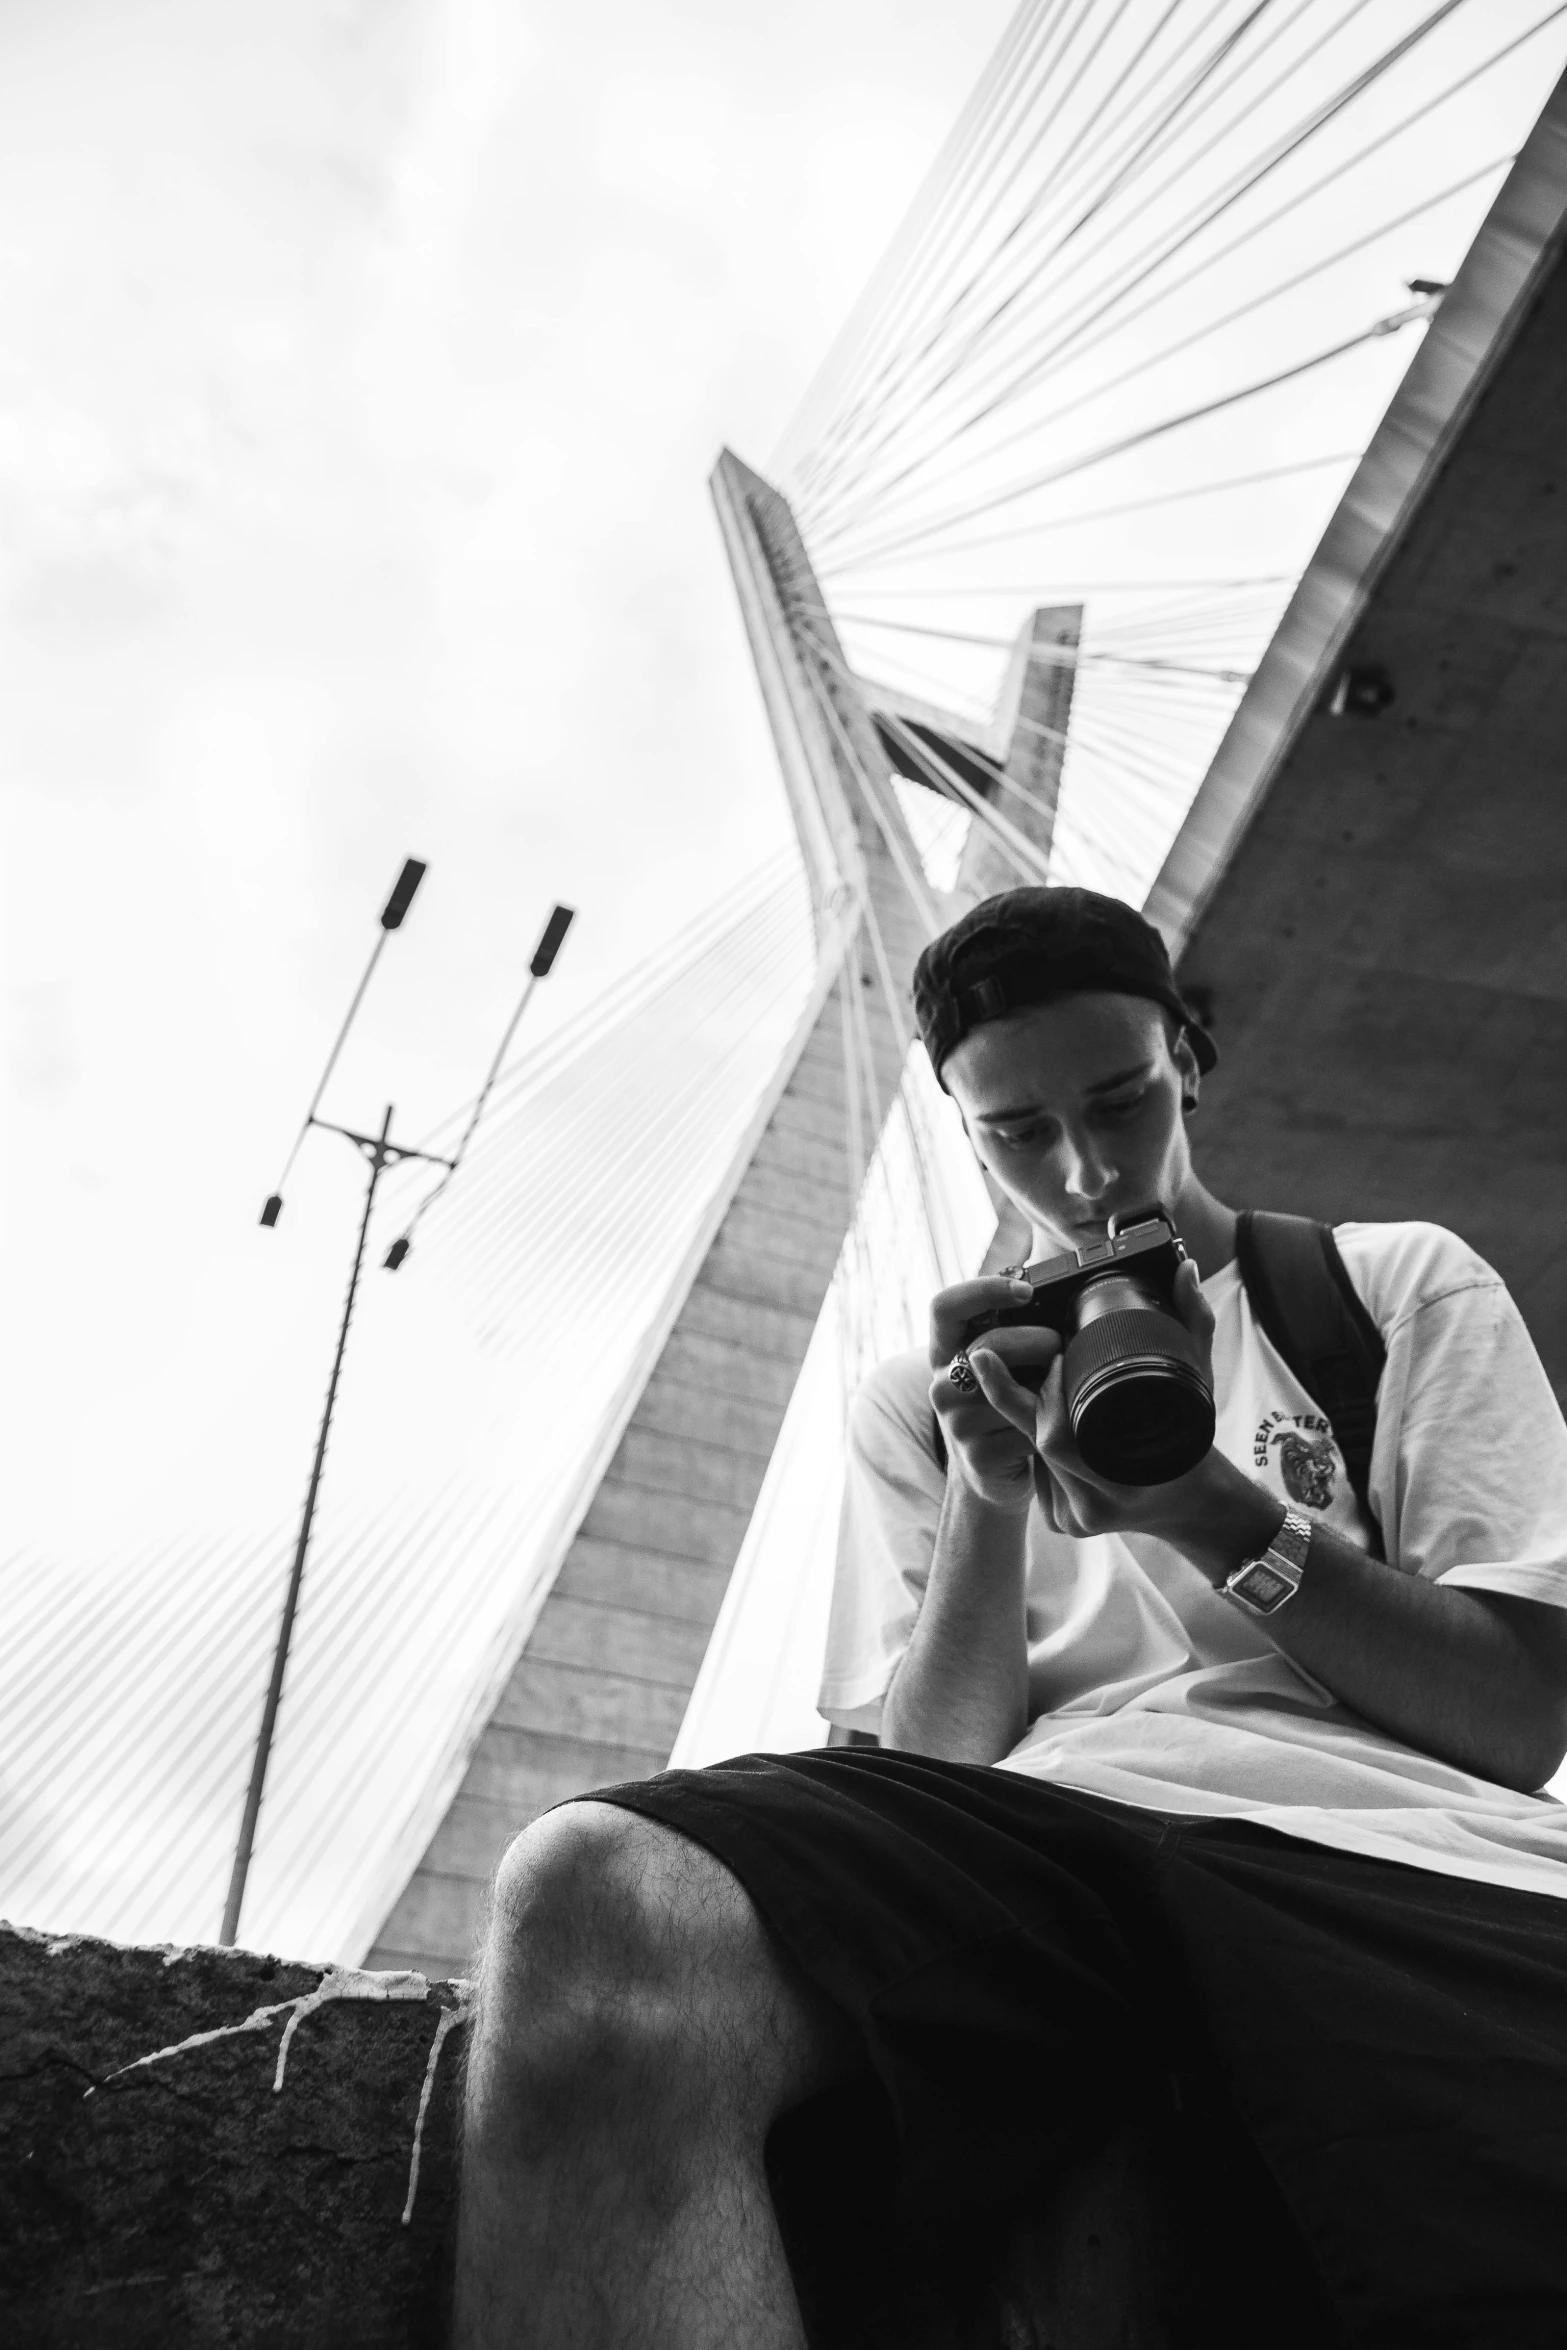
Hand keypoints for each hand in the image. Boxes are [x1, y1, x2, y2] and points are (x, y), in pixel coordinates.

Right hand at [929, 1276, 1060, 1513]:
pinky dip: (1047, 1425)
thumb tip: (1043, 1289)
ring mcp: (955, 1422)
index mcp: (944, 1353)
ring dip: (1047, 1388)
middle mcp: (942, 1384)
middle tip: (1060, 1347)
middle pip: (989, 1344)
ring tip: (1058, 1389)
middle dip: (1037, 1341)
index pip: (945, 1307)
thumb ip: (1005, 1333)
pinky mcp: (978, 1455)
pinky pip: (1024, 1428)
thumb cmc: (1001, 1410)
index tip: (1024, 1290)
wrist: (991, 1478)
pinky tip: (1050, 1426)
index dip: (983, 1290)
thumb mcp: (997, 1368)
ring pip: (1012, 1390)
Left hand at [965, 1258, 1221, 1539]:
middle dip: (1023, 1396)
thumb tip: (1185, 1270)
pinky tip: (1044, 1418)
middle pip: (1036, 1442)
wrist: (1196, 1507)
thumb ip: (1193, 1324)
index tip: (1042, 1354)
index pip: (1052, 1435)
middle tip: (1015, 1355)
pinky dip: (1037, 1443)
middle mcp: (1093, 1507)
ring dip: (1028, 1418)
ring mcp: (1074, 1520)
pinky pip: (1036, 1476)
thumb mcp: (1198, 1384)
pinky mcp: (1063, 1525)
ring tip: (1038, 1383)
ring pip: (1030, 1458)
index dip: (1038, 1393)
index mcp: (1121, 1481)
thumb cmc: (1194, 1443)